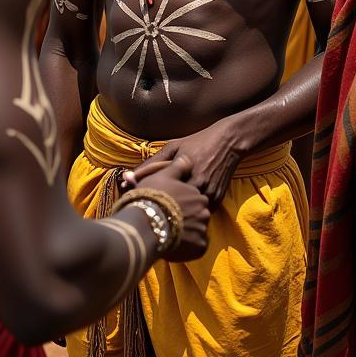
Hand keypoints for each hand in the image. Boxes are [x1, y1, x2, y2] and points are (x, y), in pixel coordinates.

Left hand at [123, 118, 243, 210]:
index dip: (143, 196)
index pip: (157, 189)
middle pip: (171, 204)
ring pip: (185, 212)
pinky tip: (179, 212)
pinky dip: (189, 214)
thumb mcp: (173, 148)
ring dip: (174, 214)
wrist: (228, 142)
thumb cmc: (196, 142)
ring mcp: (208, 194)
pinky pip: (198, 213)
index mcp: (182, 170)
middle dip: (157, 208)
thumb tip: (127, 177)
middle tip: (142, 210)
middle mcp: (196, 183)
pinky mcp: (217, 200)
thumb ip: (151, 163)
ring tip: (160, 213)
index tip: (128, 199)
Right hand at [126, 155, 209, 261]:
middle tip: (169, 221)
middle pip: (196, 214)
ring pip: (197, 230)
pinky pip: (198, 247)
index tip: (170, 206)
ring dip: (188, 232)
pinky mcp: (200, 247)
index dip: (181, 202)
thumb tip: (187, 159)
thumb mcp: (164, 172)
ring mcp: (203, 229)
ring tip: (170, 233)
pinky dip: (190, 247)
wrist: (144, 224)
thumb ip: (178, 165)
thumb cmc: (152, 195)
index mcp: (197, 193)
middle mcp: (204, 210)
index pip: (193, 198)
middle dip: (186, 217)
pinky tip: (176, 244)